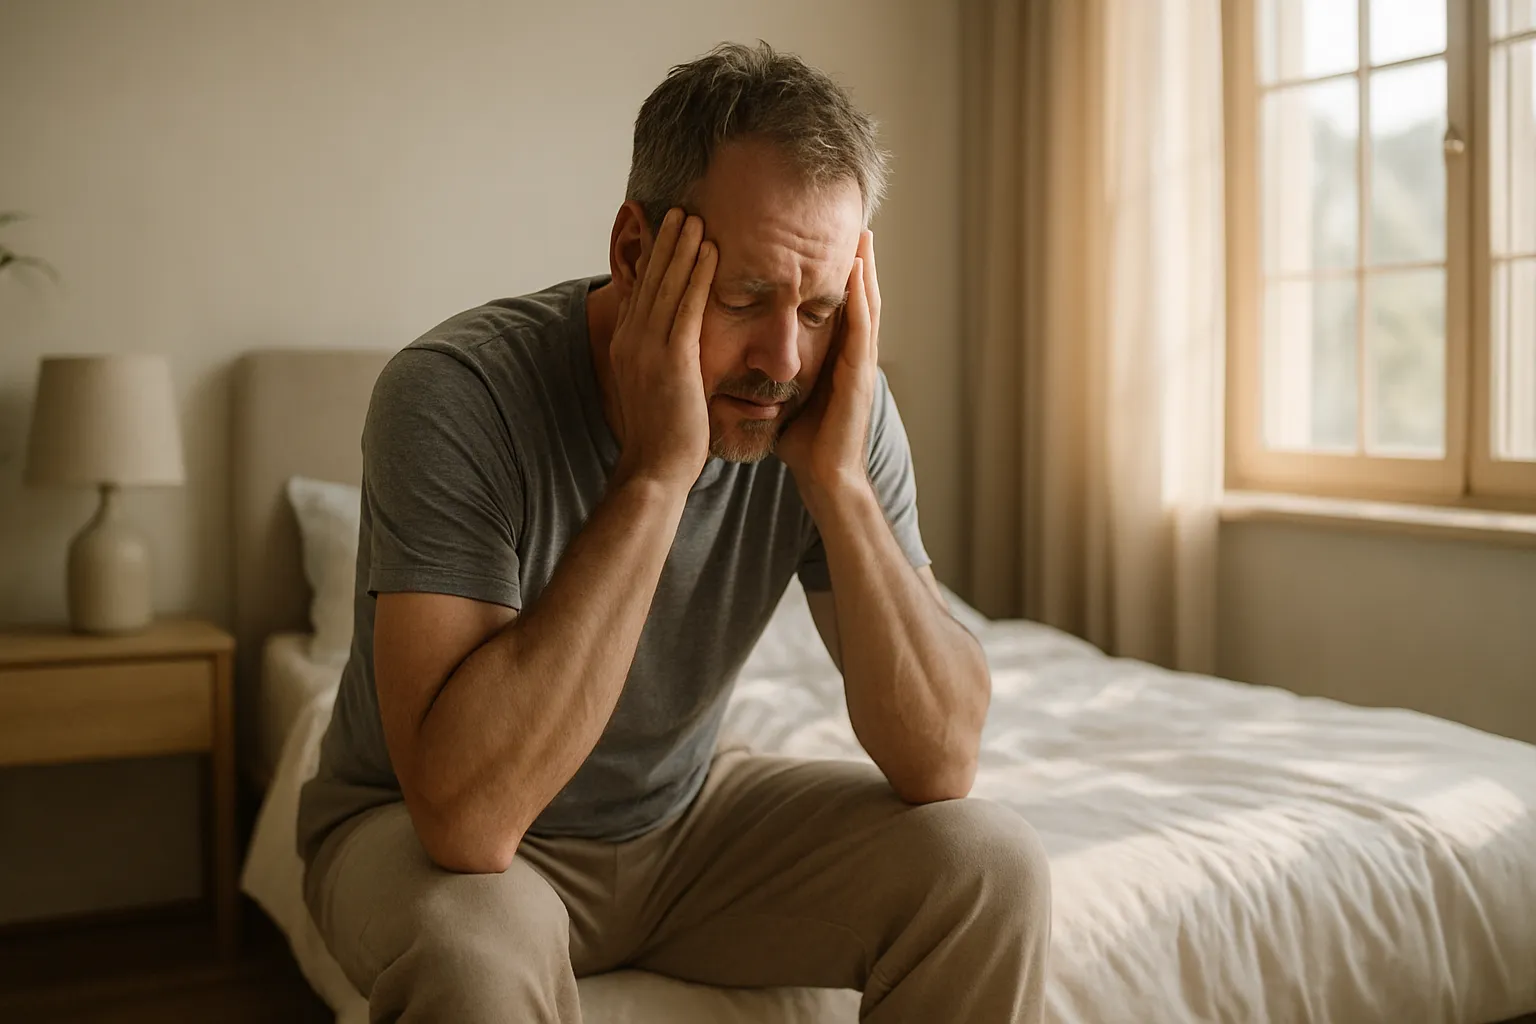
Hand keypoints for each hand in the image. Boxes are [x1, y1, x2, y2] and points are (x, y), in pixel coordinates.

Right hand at [610, 209, 717, 491]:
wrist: (655, 469)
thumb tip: (673, 348)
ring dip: (680, 248)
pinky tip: (710, 251)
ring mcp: (649, 349)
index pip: (639, 291)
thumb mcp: (654, 389)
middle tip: (677, 209)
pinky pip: (686, 307)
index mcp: (627, 346)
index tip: (660, 230)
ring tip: (693, 216)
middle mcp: (632, 340)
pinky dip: (697, 275)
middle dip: (663, 242)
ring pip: (666, 285)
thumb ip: (661, 360)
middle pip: (648, 279)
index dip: (649, 259)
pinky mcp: (672, 359)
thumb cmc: (663, 437)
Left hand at [777, 229, 879, 494]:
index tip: (828, 243)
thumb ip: (775, 375)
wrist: (824, 478)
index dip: (838, 276)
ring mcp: (860, 365)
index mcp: (836, 361)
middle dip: (859, 263)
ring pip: (867, 307)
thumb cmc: (804, 445)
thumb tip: (745, 363)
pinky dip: (862, 298)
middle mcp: (853, 358)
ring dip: (867, 270)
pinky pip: (862, 329)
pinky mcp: (859, 376)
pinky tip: (859, 273)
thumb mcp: (785, 398)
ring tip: (865, 236)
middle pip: (859, 299)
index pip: (839, 308)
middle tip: (857, 225)